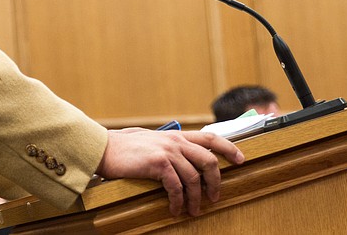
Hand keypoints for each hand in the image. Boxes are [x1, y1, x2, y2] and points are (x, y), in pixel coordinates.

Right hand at [96, 128, 243, 216]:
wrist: (104, 148)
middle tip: (213, 197)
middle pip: (209, 160)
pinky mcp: (158, 163)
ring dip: (196, 198)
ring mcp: (167, 151)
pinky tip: (175, 209)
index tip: (241, 159)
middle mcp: (175, 141)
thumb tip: (181, 158)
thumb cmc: (125, 148)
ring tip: (192, 210)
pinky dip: (179, 201)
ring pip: (194, 178)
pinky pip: (176, 187)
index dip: (229, 148)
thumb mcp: (151, 141)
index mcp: (176, 136)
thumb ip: (168, 147)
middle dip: (216, 182)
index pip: (211, 138)